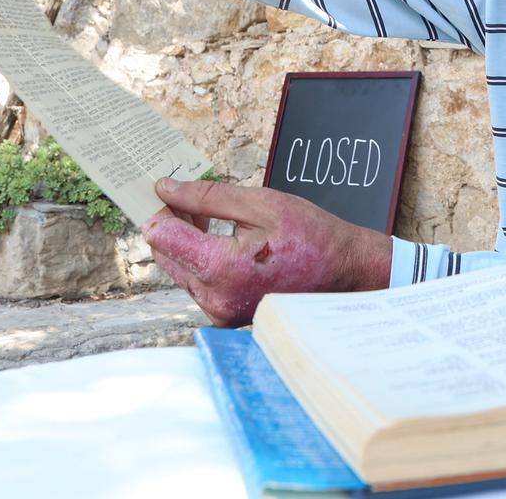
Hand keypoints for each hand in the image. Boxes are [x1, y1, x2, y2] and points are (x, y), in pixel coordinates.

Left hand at [142, 179, 391, 326]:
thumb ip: (207, 196)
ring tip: (212, 217)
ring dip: (187, 242)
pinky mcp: (226, 317)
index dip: (159, 207)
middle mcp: (213, 298)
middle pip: (166, 253)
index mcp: (220, 268)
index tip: (163, 188)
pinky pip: (199, 283)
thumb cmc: (310, 235)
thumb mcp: (261, 203)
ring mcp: (219, 312)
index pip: (161, 235)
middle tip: (192, 198)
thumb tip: (164, 188)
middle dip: (173, 223)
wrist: (345, 273)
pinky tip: (222, 241)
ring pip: (181, 269)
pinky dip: (202, 260)